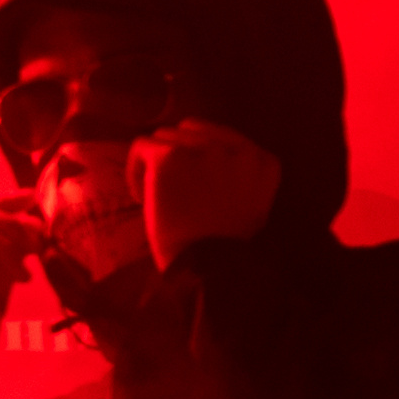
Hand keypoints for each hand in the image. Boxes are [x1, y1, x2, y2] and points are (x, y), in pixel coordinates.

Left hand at [131, 121, 282, 270]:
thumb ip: (236, 173)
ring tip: (155, 196)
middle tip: (170, 189)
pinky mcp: (171, 156)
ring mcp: (205, 149)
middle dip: (177, 156)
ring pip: (165, 136)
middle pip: (192, 130)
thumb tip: (198, 153)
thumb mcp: (249, 204)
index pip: (222, 137)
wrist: (210, 268)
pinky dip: (135, 170)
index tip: (191, 184)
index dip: (199, 157)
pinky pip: (142, 146)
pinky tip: (142, 197)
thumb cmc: (223, 247)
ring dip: (156, 163)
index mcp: (263, 160)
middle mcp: (237, 148)